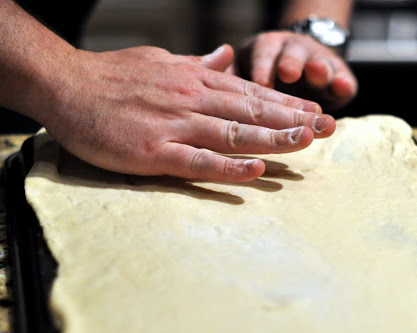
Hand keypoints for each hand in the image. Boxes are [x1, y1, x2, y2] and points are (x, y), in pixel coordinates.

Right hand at [37, 45, 334, 181]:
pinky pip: (198, 161)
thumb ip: (198, 63)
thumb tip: (226, 55)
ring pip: (233, 132)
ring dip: (273, 138)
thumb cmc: (114, 76)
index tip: (316, 112)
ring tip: (307, 142)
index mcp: (196, 79)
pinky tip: (255, 170)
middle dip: (293, 119)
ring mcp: (174, 125)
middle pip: (252, 110)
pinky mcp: (154, 152)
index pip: (251, 92)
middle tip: (328, 127)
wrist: (65, 84)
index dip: (287, 103)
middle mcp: (192, 100)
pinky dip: (228, 168)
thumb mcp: (163, 61)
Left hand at [235, 31, 357, 110]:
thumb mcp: (246, 73)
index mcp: (267, 50)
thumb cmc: (264, 76)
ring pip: (319, 63)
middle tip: (288, 74)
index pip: (262, 54)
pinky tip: (344, 88)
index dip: (262, 66)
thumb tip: (202, 76)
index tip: (260, 80)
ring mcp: (319, 62)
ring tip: (319, 74)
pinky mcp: (339, 77)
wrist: (302, 66)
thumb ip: (228, 76)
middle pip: (292, 56)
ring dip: (319, 68)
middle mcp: (293, 52)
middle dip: (291, 64)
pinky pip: (343, 78)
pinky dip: (344, 82)